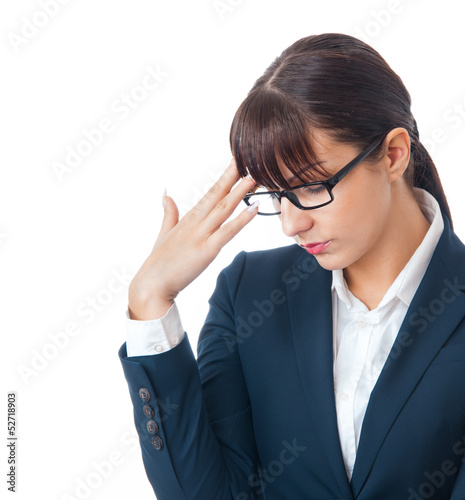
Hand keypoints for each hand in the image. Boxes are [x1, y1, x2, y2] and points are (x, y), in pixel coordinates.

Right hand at [128, 157, 257, 319]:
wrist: (152, 284)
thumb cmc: (159, 262)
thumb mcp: (164, 233)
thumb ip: (169, 213)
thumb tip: (166, 194)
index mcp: (188, 218)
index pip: (210, 192)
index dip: (225, 177)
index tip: (237, 162)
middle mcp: (196, 222)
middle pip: (218, 194)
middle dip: (234, 175)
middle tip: (248, 157)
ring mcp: (201, 235)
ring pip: (224, 209)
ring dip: (240, 192)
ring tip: (254, 176)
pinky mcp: (206, 251)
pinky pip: (227, 232)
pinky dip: (241, 220)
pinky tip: (253, 209)